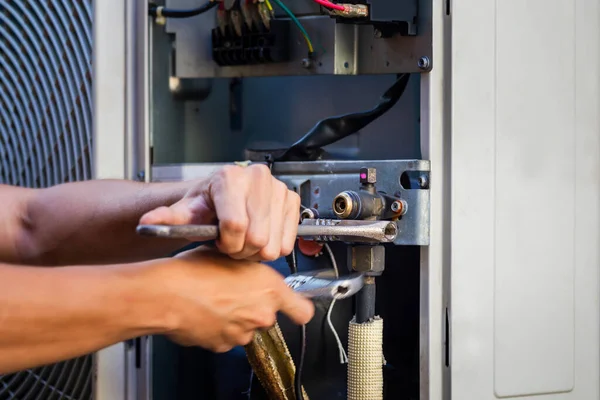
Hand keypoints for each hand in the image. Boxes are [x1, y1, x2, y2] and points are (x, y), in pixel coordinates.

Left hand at [139, 164, 300, 260]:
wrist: (221, 197)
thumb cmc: (205, 205)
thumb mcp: (184, 212)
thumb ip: (166, 218)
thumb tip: (147, 223)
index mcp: (229, 178)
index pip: (236, 224)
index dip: (226, 243)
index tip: (219, 243)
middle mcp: (257, 178)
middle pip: (257, 237)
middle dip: (241, 250)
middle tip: (231, 244)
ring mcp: (278, 188)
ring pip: (274, 243)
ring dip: (257, 251)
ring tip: (243, 240)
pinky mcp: (291, 200)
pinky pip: (288, 241)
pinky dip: (273, 247)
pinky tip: (260, 236)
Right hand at [151, 247, 313, 351]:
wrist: (167, 293)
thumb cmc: (194, 270)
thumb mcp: (231, 256)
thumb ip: (250, 267)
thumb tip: (249, 267)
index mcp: (270, 289)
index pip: (303, 310)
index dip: (298, 307)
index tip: (296, 305)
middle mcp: (262, 314)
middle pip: (268, 316)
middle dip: (254, 307)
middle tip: (234, 292)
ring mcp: (243, 332)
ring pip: (246, 327)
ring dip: (235, 318)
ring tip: (214, 300)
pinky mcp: (223, 345)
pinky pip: (226, 337)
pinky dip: (218, 328)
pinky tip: (205, 311)